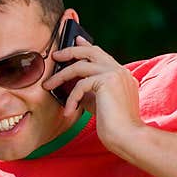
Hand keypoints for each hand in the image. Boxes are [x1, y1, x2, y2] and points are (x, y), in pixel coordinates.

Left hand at [42, 36, 143, 152]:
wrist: (128, 136)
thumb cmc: (114, 126)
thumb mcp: (99, 105)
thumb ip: (90, 92)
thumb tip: (72, 87)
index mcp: (122, 75)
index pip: (101, 55)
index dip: (87, 46)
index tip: (75, 40)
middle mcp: (120, 71)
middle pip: (91, 51)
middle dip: (70, 51)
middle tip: (55, 56)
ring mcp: (115, 74)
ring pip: (80, 66)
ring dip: (61, 76)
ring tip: (48, 85)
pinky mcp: (108, 81)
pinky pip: (80, 85)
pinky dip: (71, 98)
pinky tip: (68, 111)